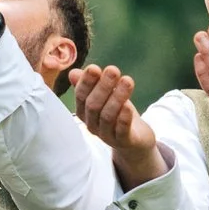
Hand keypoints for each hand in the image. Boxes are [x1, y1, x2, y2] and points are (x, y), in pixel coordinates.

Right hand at [71, 64, 169, 186]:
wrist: (135, 139)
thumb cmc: (117, 113)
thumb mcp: (105, 96)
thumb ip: (91, 85)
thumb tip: (73, 73)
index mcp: (84, 112)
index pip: (81, 96)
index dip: (86, 82)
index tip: (94, 68)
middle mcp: (92, 124)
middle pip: (93, 105)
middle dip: (103, 86)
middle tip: (113, 70)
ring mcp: (107, 135)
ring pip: (107, 116)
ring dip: (117, 97)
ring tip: (127, 81)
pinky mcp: (123, 141)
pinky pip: (121, 131)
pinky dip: (123, 118)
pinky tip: (128, 106)